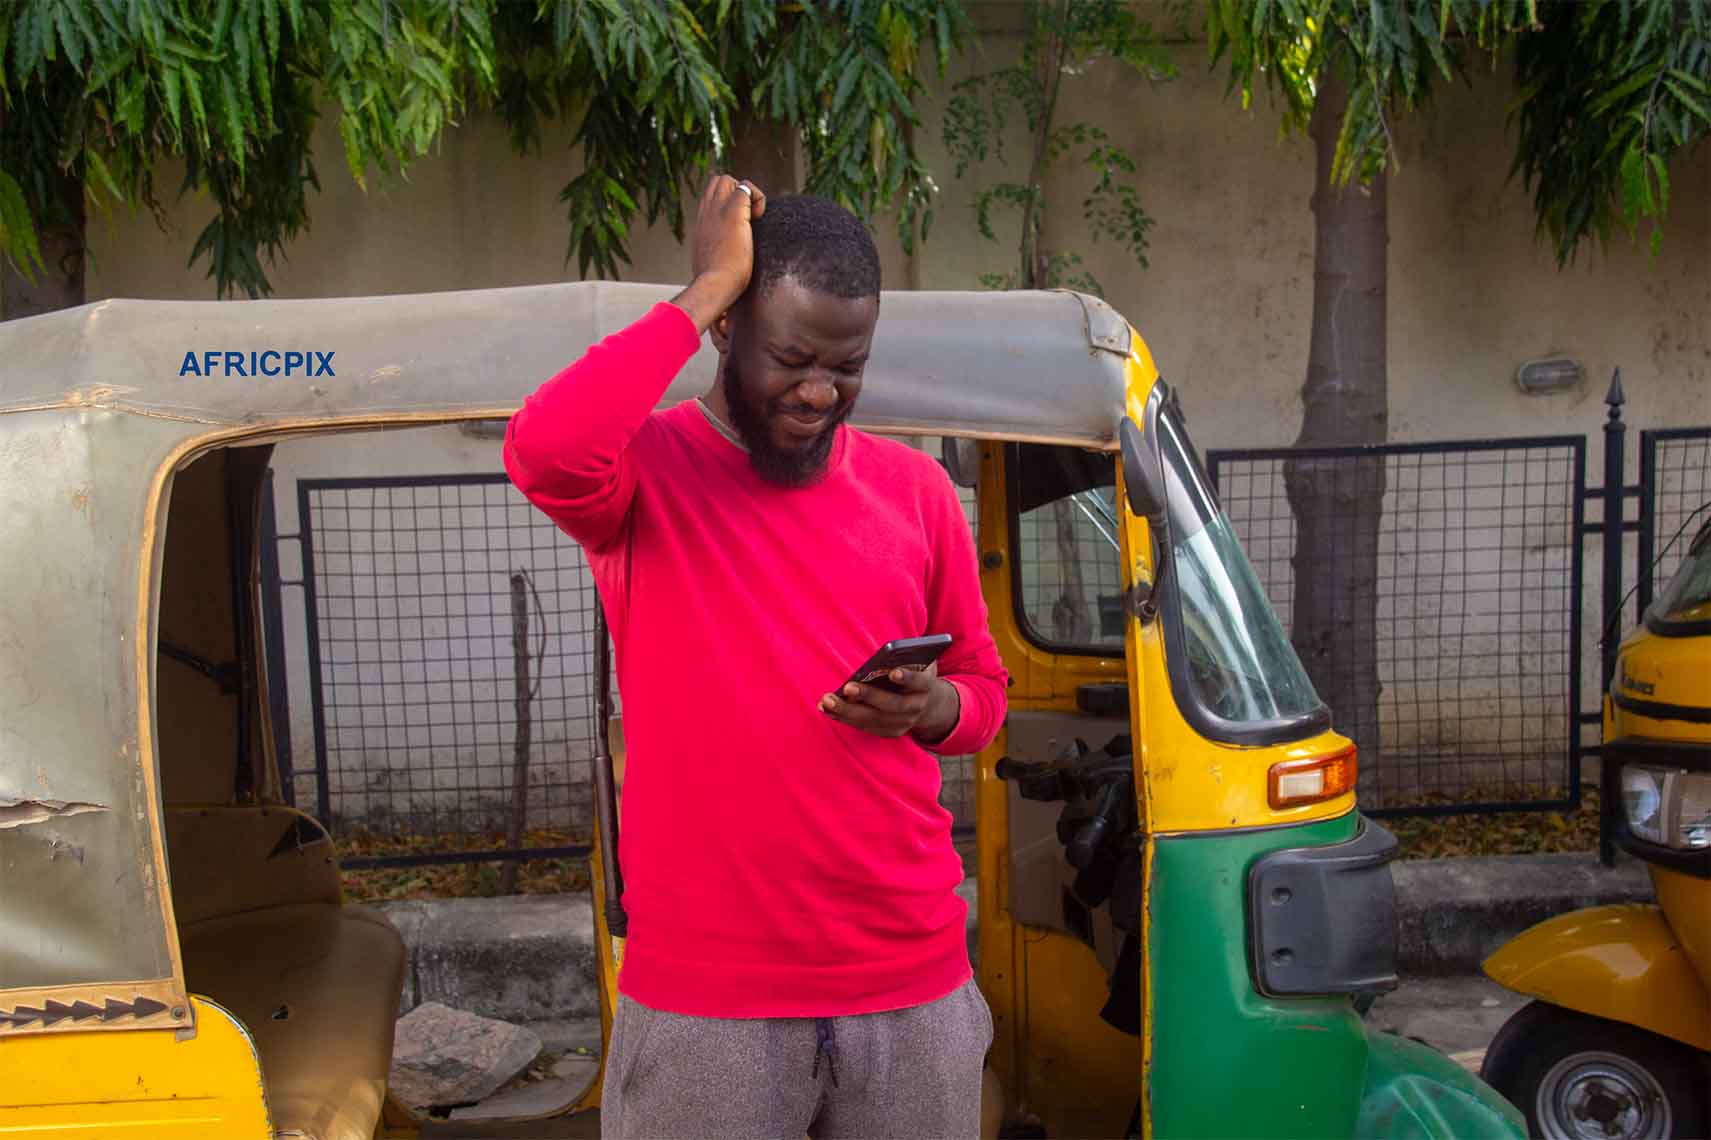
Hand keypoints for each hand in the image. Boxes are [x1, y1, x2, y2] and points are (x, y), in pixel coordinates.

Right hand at [673, 175, 765, 333]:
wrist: (714, 288)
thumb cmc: (713, 292)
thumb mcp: (712, 279)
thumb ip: (716, 277)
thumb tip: (719, 320)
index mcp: (701, 228)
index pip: (710, 200)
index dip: (727, 205)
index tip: (739, 228)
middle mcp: (705, 215)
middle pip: (717, 182)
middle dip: (736, 193)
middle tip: (748, 219)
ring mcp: (717, 212)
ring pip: (727, 179)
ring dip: (746, 193)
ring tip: (754, 218)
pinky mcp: (733, 213)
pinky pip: (746, 188)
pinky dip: (757, 198)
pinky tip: (760, 218)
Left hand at [820, 663, 960, 742]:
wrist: (928, 702)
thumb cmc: (914, 672)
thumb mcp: (915, 661)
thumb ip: (904, 657)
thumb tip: (883, 652)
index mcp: (926, 685)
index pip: (918, 681)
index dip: (907, 677)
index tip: (893, 672)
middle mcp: (917, 706)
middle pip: (892, 704)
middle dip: (869, 696)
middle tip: (847, 687)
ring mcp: (905, 722)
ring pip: (875, 719)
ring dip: (849, 711)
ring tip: (828, 701)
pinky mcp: (892, 731)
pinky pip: (867, 727)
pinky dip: (847, 718)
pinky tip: (829, 710)